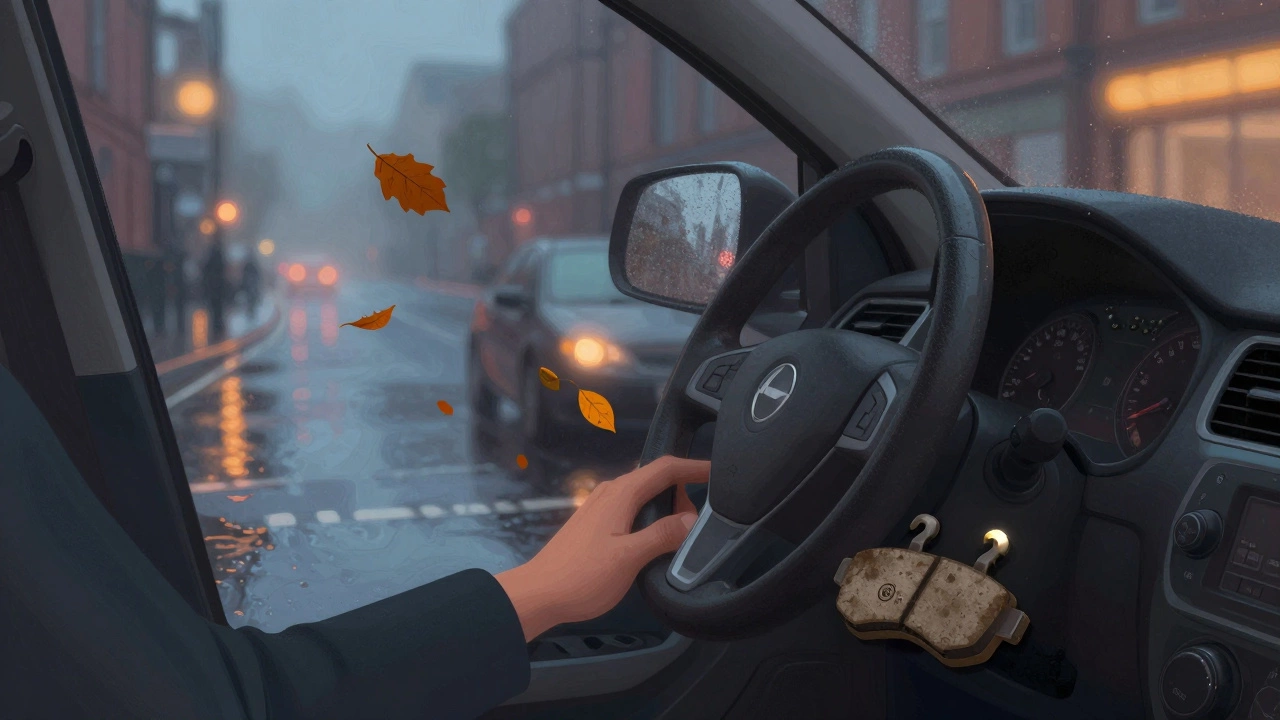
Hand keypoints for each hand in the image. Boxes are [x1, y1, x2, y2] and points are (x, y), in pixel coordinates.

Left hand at [496, 456, 703, 641]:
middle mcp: (610, 492)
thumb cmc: (582, 576)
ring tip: (676, 538)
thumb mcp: (629, 558)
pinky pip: (631, 508)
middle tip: (694, 527)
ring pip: (643, 495)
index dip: (693, 467)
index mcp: (620, 494)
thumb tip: (690, 519)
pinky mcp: (594, 522)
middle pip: (655, 479)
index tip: (718, 472)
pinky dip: (649, 517)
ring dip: (665, 508)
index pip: (664, 468)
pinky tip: (652, 542)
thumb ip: (662, 535)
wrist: (539, 594)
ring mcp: (599, 506)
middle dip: (681, 494)